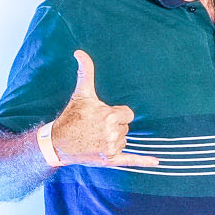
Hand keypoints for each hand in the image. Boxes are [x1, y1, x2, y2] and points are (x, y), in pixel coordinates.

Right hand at [48, 50, 157, 167]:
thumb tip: (79, 52)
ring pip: (124, 140)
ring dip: (114, 139)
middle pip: (126, 127)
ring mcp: (111, 148)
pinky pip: (131, 160)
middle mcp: (113, 133)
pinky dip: (144, 161)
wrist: (58, 142)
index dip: (116, 114)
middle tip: (96, 128)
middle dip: (114, 127)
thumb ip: (86, 72)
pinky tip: (157, 162)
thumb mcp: (81, 94)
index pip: (128, 114)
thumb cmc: (72, 117)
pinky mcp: (110, 160)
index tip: (102, 116)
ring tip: (96, 138)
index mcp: (109, 116)